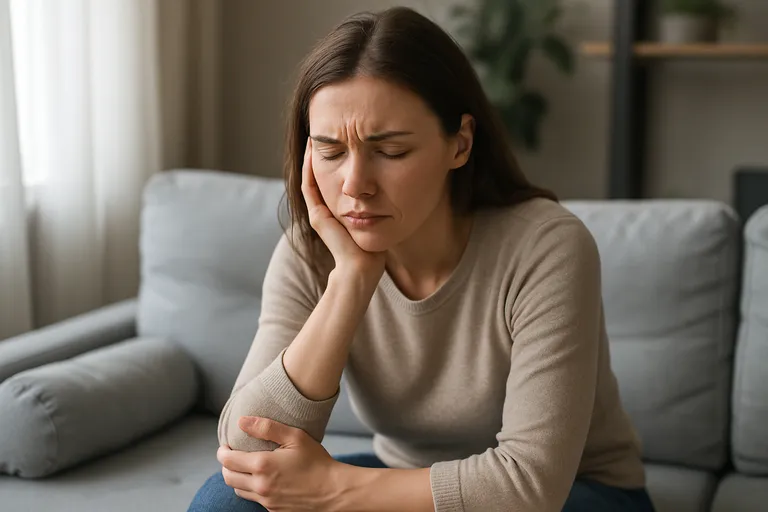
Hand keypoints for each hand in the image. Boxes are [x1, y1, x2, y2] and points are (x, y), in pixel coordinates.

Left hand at [218, 416, 341, 510]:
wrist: (333, 491)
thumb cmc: (317, 461)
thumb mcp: (295, 437)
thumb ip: (266, 427)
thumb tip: (242, 421)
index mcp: (263, 465)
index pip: (228, 460)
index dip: (222, 451)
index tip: (226, 445)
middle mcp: (260, 485)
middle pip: (228, 477)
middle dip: (226, 465)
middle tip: (232, 454)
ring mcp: (266, 500)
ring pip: (238, 490)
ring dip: (237, 478)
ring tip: (246, 466)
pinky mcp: (273, 509)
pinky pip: (254, 499)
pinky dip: (251, 488)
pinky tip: (262, 479)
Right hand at [301, 138, 384, 280]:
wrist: (363, 269)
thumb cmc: (376, 250)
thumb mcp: (382, 219)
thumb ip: (383, 204)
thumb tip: (406, 184)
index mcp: (340, 211)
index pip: (335, 178)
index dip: (337, 158)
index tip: (344, 138)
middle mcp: (327, 211)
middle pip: (322, 175)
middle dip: (324, 153)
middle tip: (327, 129)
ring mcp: (319, 213)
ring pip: (311, 177)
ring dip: (312, 156)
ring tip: (314, 134)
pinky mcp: (317, 216)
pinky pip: (309, 186)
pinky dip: (309, 168)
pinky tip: (313, 149)